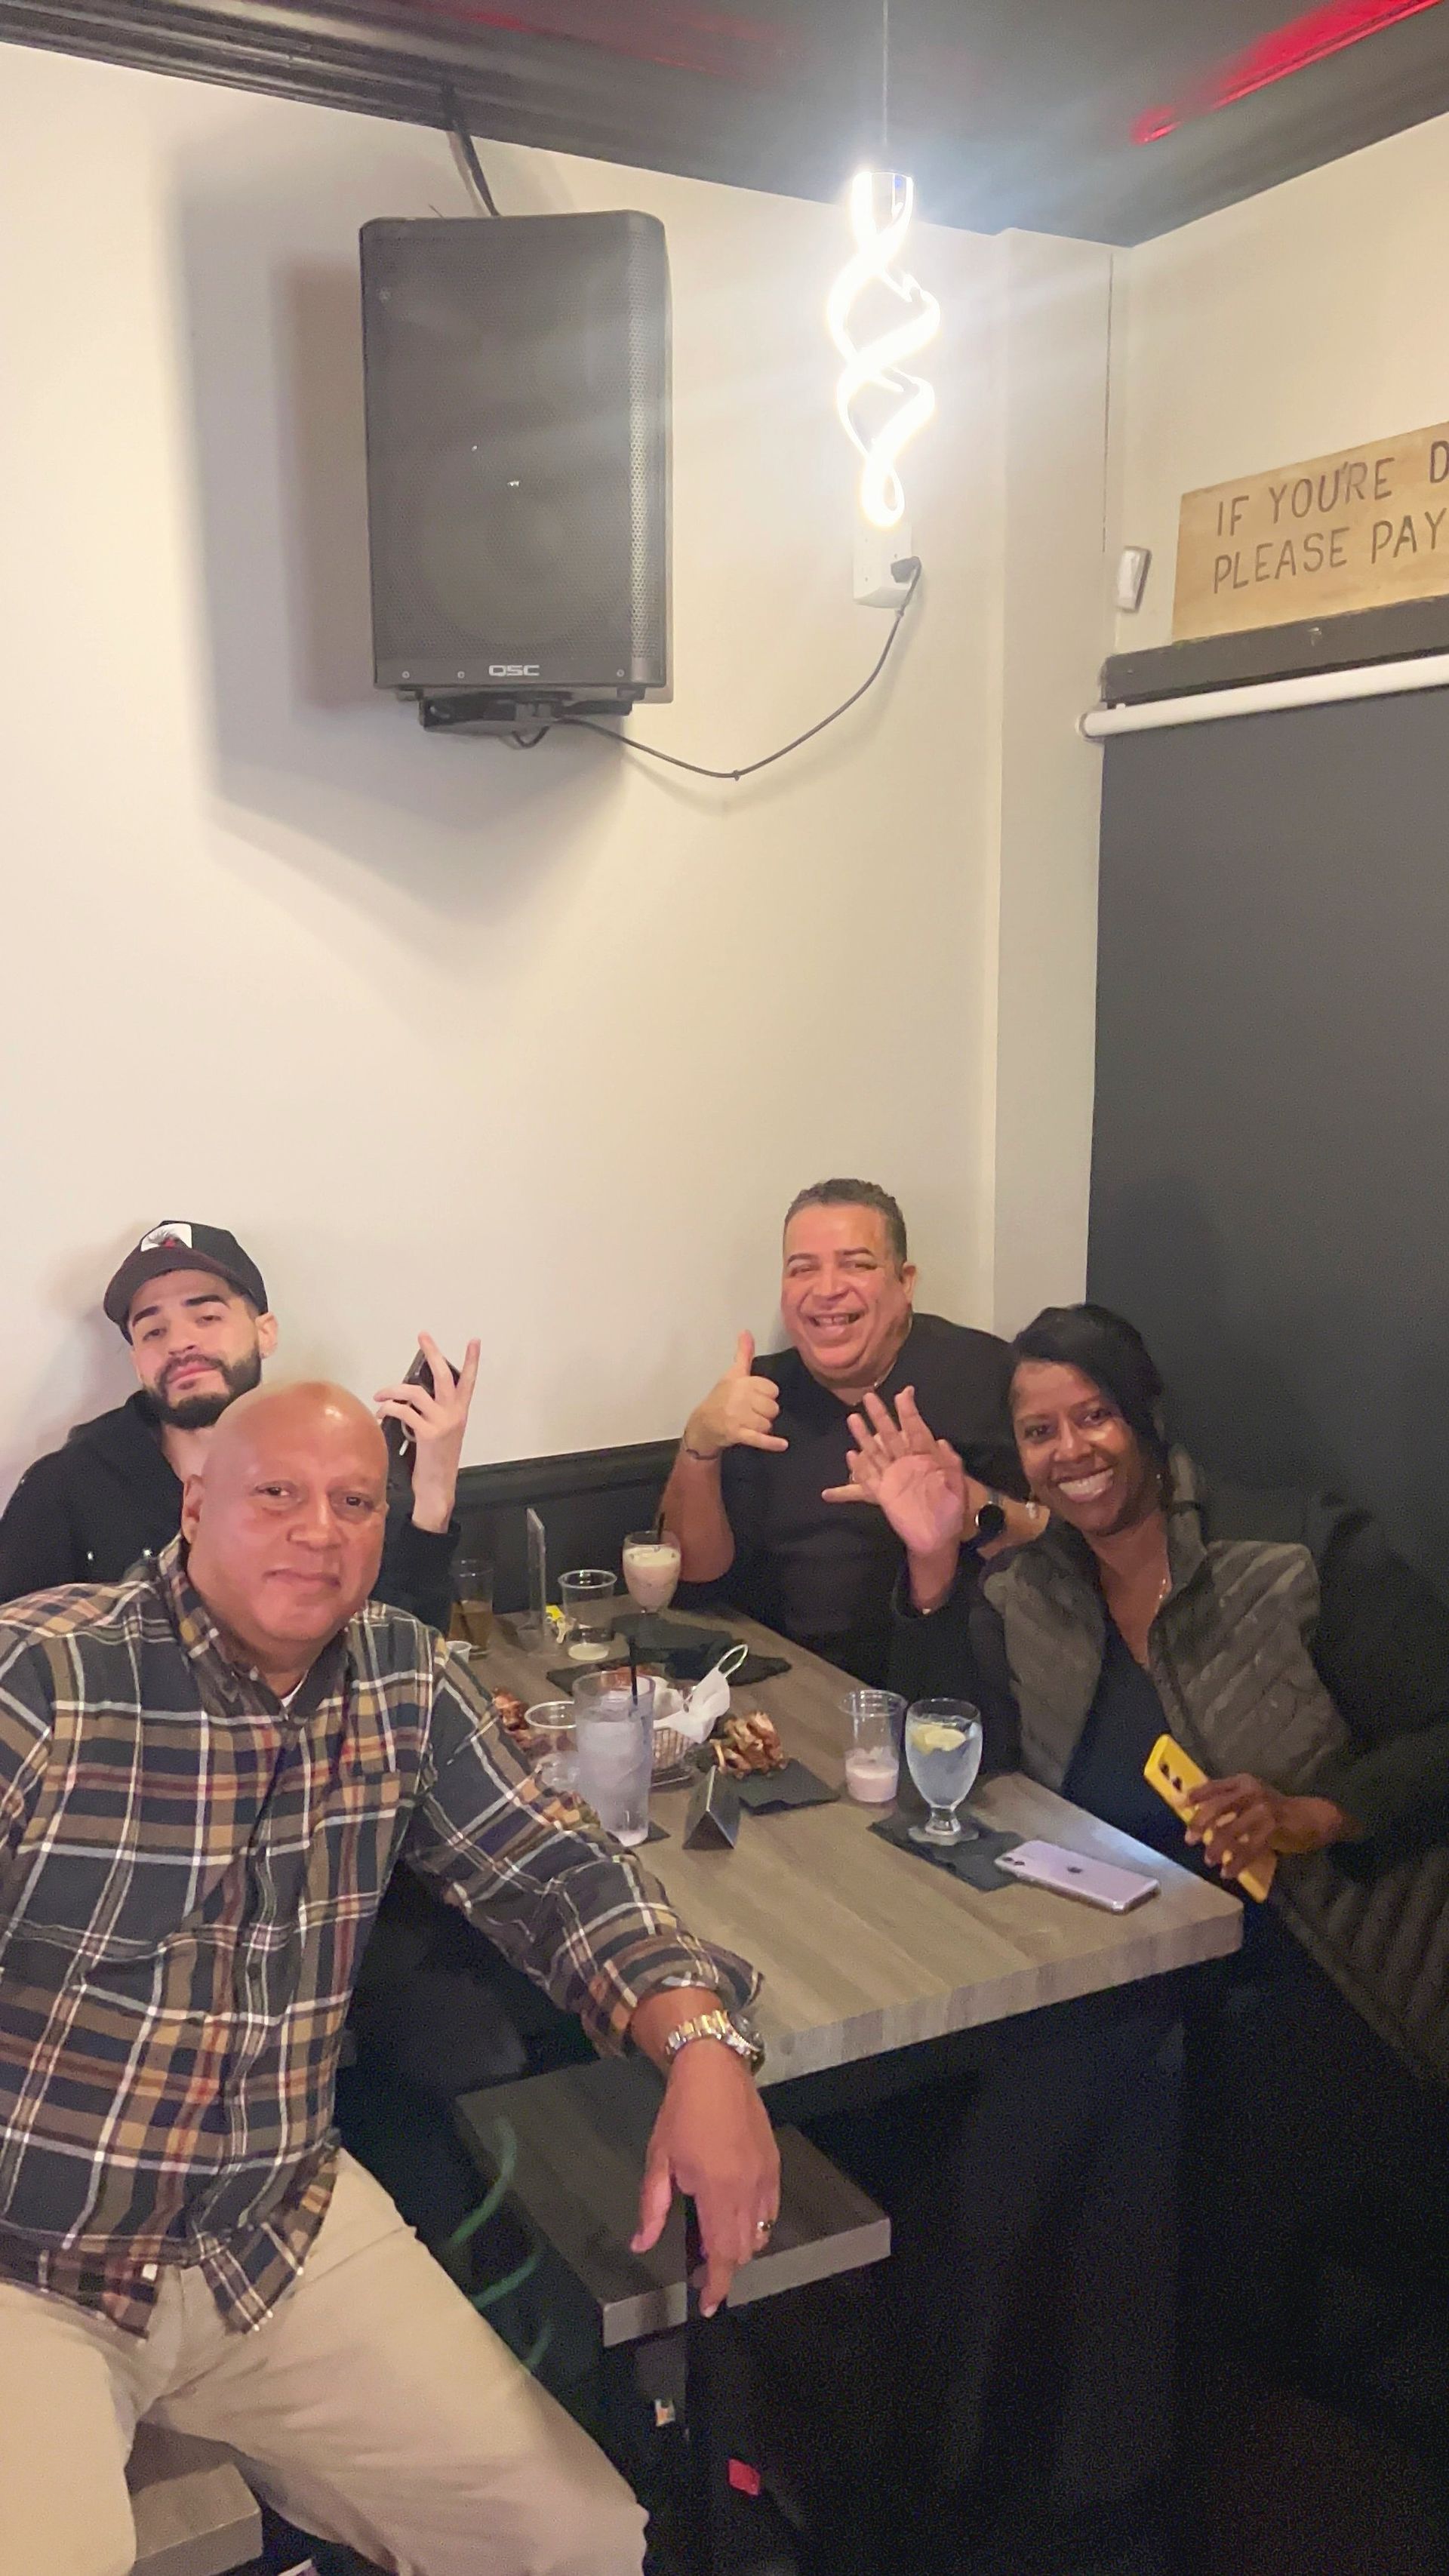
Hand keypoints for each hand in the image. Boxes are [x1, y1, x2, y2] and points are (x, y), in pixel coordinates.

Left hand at [375, 1331, 480, 1533]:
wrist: (437, 1487)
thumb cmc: (435, 1462)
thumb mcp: (440, 1434)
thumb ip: (431, 1414)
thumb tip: (409, 1396)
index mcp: (459, 1414)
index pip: (469, 1382)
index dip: (472, 1361)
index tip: (474, 1341)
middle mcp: (454, 1415)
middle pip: (443, 1376)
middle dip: (432, 1353)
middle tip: (423, 1336)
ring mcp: (442, 1423)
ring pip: (415, 1392)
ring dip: (393, 1390)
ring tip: (381, 1394)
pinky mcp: (427, 1433)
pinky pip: (403, 1411)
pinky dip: (389, 1409)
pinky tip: (381, 1413)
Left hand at [632, 2043, 779, 2317]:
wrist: (714, 2070)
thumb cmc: (680, 2115)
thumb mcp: (658, 2160)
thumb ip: (651, 2208)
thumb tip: (641, 2245)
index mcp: (716, 2190)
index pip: (722, 2254)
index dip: (716, 2285)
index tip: (707, 2305)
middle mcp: (747, 2189)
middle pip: (743, 2250)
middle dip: (723, 2268)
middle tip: (699, 2269)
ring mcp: (765, 2178)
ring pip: (759, 2233)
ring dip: (739, 2248)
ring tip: (714, 2242)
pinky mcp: (774, 2166)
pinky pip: (769, 2211)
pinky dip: (755, 2225)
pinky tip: (735, 2217)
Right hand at [685, 1333, 787, 1458]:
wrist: (703, 1424)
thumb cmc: (720, 1397)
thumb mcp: (732, 1374)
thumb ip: (743, 1353)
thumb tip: (745, 1331)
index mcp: (741, 1382)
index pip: (772, 1390)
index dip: (766, 1395)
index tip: (754, 1398)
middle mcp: (740, 1398)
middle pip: (772, 1408)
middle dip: (765, 1412)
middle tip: (751, 1413)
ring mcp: (739, 1417)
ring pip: (768, 1423)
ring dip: (763, 1427)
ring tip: (750, 1424)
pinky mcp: (738, 1434)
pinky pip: (759, 1438)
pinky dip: (771, 1443)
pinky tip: (783, 1444)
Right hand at [824, 1388, 986, 1549]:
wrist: (938, 1538)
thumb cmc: (951, 1511)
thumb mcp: (957, 1487)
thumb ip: (950, 1465)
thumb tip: (940, 1441)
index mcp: (926, 1458)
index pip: (916, 1430)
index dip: (909, 1412)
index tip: (903, 1394)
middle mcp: (907, 1463)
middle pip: (890, 1435)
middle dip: (880, 1416)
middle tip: (869, 1396)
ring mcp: (893, 1477)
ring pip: (875, 1451)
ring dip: (863, 1435)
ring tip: (853, 1418)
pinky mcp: (883, 1493)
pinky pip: (869, 1477)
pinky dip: (859, 1466)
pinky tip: (851, 1453)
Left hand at [1183, 1774, 1351, 1879]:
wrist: (1310, 1817)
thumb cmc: (1275, 1811)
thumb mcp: (1250, 1800)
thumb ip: (1229, 1804)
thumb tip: (1199, 1819)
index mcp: (1242, 1782)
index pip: (1212, 1785)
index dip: (1194, 1794)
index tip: (1176, 1804)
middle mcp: (1250, 1790)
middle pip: (1217, 1806)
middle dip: (1199, 1823)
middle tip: (1189, 1840)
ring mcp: (1262, 1808)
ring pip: (1230, 1830)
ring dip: (1216, 1847)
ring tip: (1209, 1860)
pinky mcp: (1273, 1827)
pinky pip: (1248, 1848)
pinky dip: (1236, 1862)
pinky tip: (1228, 1872)